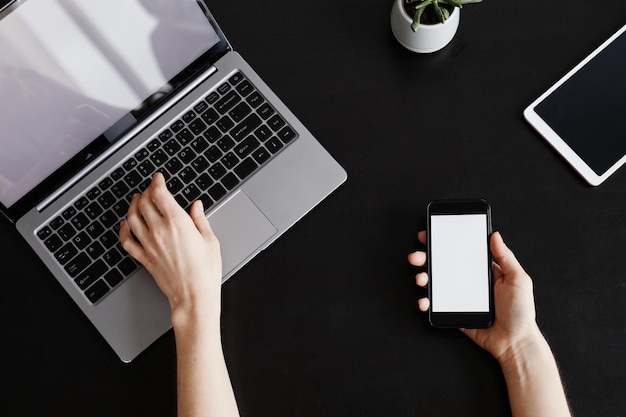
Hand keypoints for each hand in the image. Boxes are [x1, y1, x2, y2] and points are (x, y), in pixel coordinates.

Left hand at [119, 173, 221, 321]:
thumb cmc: (205, 271)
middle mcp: (159, 231)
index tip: (158, 178)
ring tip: (137, 200)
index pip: (159, 194)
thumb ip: (200, 220)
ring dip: (133, 205)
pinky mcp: (144, 257)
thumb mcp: (210, 240)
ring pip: (132, 218)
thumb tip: (197, 207)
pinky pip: (127, 240)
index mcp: (177, 222)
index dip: (157, 182)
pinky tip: (125, 224)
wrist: (194, 295)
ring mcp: (149, 244)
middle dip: (146, 191)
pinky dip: (123, 229)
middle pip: (144, 203)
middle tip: (150, 188)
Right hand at [408, 231, 541, 362]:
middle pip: (442, 266)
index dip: (444, 244)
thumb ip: (506, 257)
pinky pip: (436, 305)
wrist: (514, 342)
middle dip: (426, 259)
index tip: (431, 236)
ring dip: (423, 278)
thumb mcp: (518, 279)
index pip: (460, 253)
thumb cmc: (521, 312)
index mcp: (482, 272)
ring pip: (435, 284)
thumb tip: (495, 235)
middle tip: (417, 257)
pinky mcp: (454, 313)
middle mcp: (468, 282)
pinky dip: (426, 302)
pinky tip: (424, 301)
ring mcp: (459, 298)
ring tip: (421, 278)